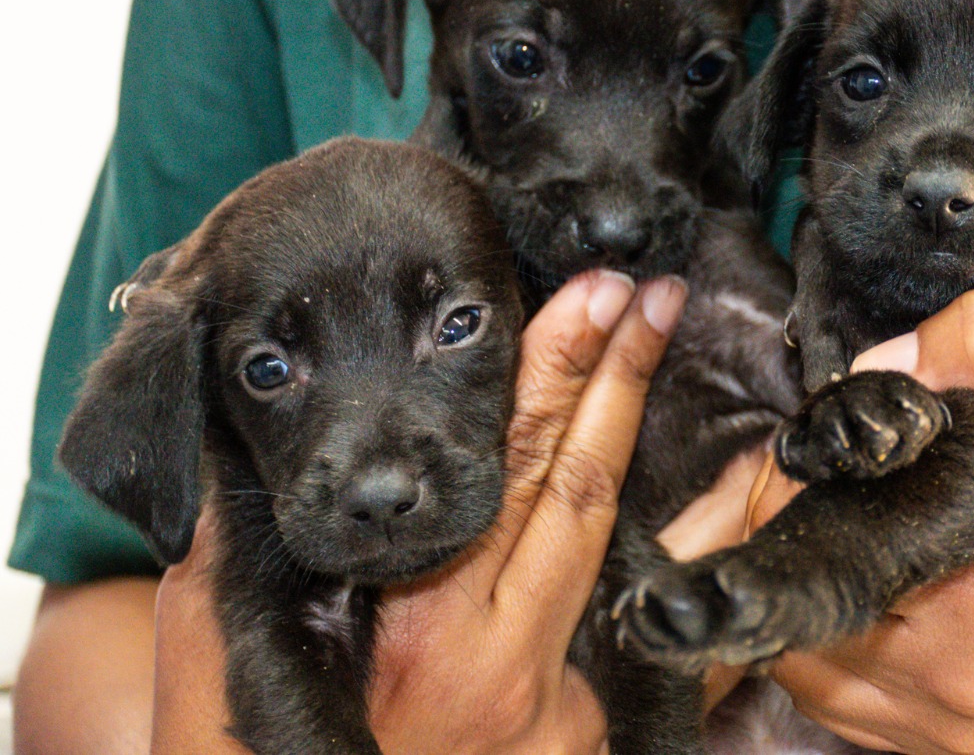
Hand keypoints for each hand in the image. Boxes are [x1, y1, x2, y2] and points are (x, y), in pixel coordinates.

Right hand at [152, 270, 690, 754]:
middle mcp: (498, 661)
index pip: (502, 462)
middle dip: (619, 379)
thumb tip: (249, 446)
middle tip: (654, 298)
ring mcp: (551, 704)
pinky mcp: (579, 736)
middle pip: (579, 487)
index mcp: (414, 628)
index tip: (593, 297)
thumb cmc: (252, 754)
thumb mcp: (224, 650)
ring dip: (670, 473)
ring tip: (704, 398)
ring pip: (622, 559)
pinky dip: (665, 571)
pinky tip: (717, 521)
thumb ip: (240, 545)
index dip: (553, 369)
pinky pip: (627, 635)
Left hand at [748, 290, 973, 754]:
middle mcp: (966, 704)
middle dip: (788, 551)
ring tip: (831, 525)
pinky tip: (871, 589)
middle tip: (806, 478)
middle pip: (802, 644)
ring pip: (827, 692)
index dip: (786, 504)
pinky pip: (873, 721)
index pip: (815, 578)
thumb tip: (886, 364)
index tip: (801, 450)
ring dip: (811, 612)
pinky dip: (848, 663)